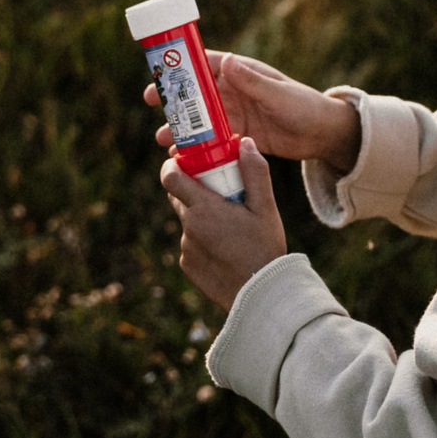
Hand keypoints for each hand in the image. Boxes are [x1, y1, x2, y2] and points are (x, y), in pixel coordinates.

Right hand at [142, 51, 361, 171]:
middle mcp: (234, 92)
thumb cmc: (304, 106)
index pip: (205, 65)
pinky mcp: (239, 136)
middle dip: (173, 99)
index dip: (180, 68)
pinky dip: (197, 148)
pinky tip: (184, 159)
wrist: (323, 134)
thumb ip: (252, 81)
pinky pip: (212, 141)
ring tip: (163, 141)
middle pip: (196, 93)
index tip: (159, 73)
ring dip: (182, 128)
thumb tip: (226, 60)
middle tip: (149, 104)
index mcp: (241, 73)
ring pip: (200, 120)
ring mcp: (235, 114)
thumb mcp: (276, 94)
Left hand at [160, 138, 285, 311]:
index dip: (173, 166)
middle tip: (218, 192)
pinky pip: (191, 244)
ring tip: (230, 227)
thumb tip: (245, 142)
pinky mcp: (187, 265)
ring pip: (188, 222)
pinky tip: (226, 248)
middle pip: (178, 197)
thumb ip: (255, 173)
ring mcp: (186, 248)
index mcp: (204, 209)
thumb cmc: (265, 248)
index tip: (186, 163)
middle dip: (193, 190)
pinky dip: (203, 241)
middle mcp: (189, 227)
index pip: (170, 177)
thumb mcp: (266, 208)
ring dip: (201, 218)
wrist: (260, 295)